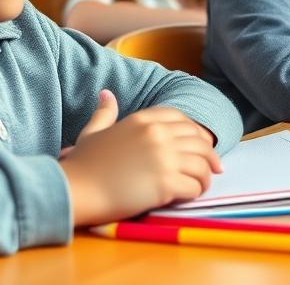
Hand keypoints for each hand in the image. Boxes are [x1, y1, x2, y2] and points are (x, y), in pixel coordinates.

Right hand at [60, 90, 221, 225]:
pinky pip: (195, 185)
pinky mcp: (166, 183)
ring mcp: (163, 157)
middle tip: (213, 167)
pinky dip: (197, 191)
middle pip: (198, 140)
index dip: (196, 131)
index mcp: (143, 120)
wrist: (76, 189)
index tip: (201, 144)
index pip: (182, 118)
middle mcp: (157, 134)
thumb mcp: (93, 131)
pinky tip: (191, 195)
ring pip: (202, 163)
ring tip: (203, 184)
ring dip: (206, 175)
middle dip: (209, 154)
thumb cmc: (82, 164)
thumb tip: (106, 94)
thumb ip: (104, 113)